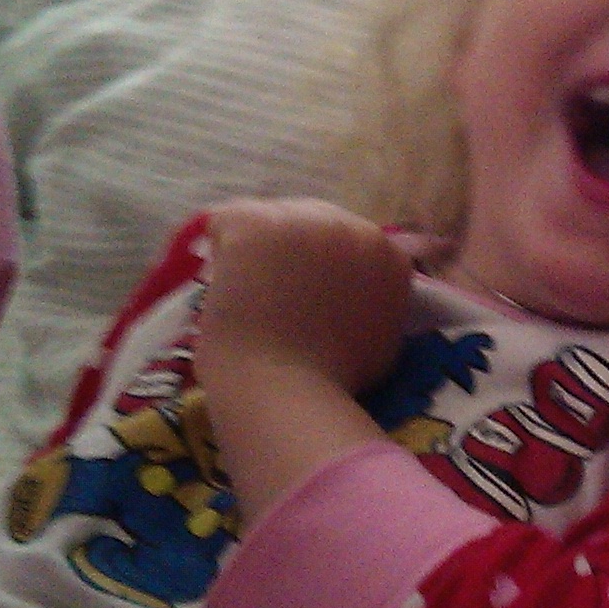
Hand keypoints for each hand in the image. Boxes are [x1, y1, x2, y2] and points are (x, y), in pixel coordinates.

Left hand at [195, 198, 414, 397]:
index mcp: (387, 254)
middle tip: (279, 289)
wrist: (288, 389)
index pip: (353, 241)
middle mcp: (351, 226)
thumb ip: (378, 303)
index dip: (331, 264)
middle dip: (299, 250)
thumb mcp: (382, 338)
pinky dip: (221, 248)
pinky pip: (228, 222)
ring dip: (262, 247)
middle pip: (316, 221)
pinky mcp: (254, 224)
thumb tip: (360, 294)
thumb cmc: (334, 380)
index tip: (314, 290)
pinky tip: (221, 278)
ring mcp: (302, 221)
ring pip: (273, 218)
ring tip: (248, 287)